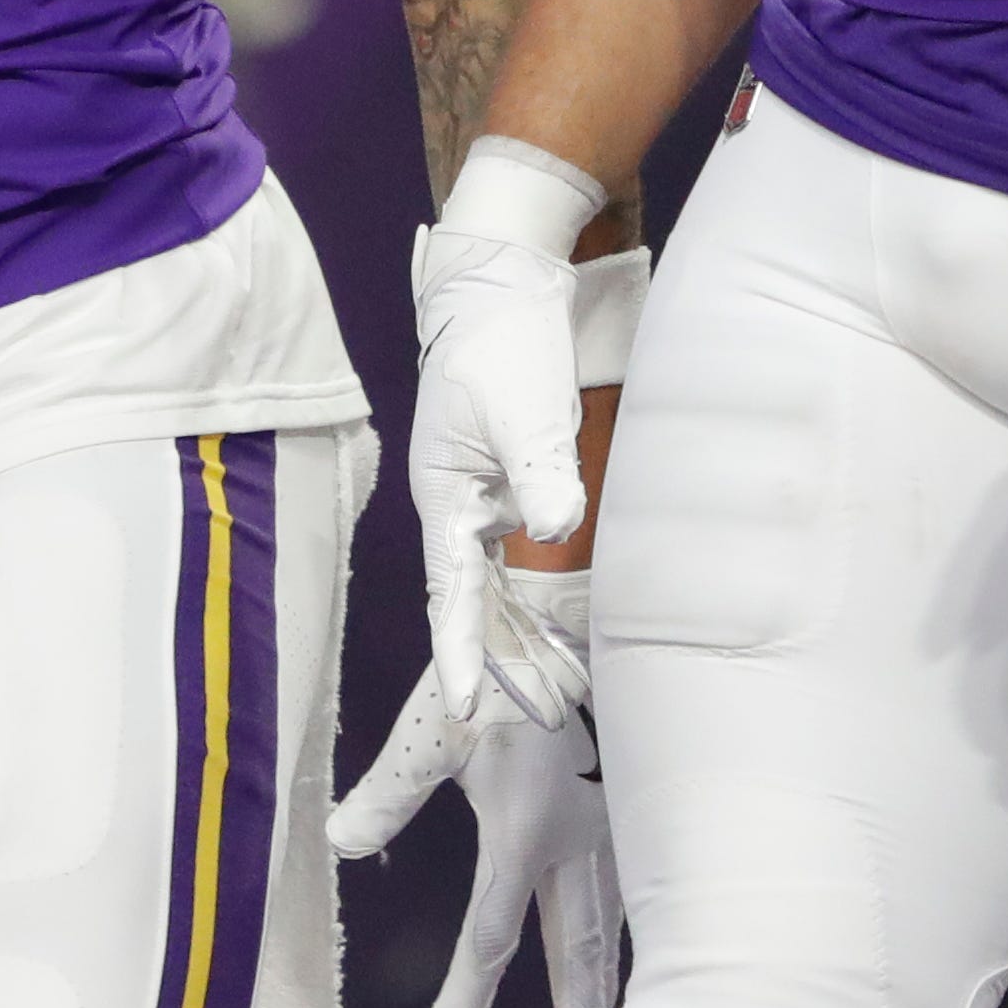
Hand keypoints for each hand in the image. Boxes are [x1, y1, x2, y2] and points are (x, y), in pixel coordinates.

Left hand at [329, 568, 619, 1007]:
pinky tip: (647, 919)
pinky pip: (635, 863)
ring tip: (612, 1007)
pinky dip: (640, 904)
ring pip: (613, 903)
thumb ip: (390, 792)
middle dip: (576, 998)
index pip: (492, 926)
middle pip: (574, 934)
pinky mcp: (629, 786)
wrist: (571, 601)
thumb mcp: (430, 728)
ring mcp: (608, 812)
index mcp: (521, 829)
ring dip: (610, 958)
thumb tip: (342, 843)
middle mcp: (571, 833)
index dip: (471, 982)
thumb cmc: (493, 658)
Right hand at [403, 224, 585, 717]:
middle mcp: (459, 507)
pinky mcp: (511, 482)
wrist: (504, 285)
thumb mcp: (523, 410)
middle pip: (474, 602)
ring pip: (498, 586)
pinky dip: (535, 601)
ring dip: (521, 639)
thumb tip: (556, 530)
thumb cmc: (504, 343)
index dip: (461, 653)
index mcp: (446, 496)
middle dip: (499, 663)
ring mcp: (484, 497)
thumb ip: (539, 473)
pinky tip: (560, 629)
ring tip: (554, 697)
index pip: (452, 592)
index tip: (467, 710)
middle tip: (535, 722)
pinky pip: (517, 559)